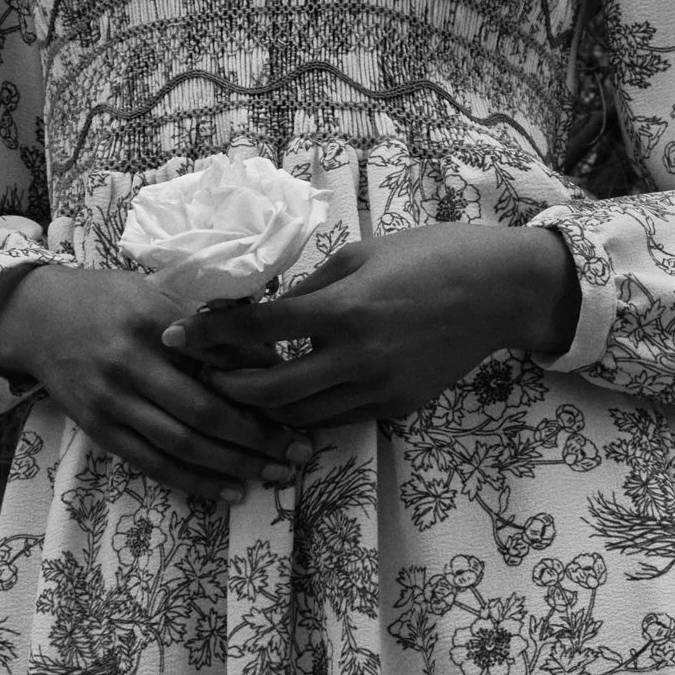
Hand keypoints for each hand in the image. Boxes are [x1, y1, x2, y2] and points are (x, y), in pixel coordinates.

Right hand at [0, 263, 312, 503]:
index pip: (218, 359)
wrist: (35, 317)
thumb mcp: (155, 295)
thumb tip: (265, 362)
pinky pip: (153, 464)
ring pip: (183, 444)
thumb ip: (205, 327)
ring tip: (275, 476)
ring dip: (234, 465)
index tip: (297, 404)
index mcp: (153, 321)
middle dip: (259, 438)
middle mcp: (131, 363)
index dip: (260, 386)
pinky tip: (229, 489)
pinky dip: (194, 481)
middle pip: (206, 411)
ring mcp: (111, 401)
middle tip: (299, 453)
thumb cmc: (106, 300)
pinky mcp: (99, 429)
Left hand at [176, 222, 580, 430]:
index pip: (258, 330)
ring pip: (300, 417)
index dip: (208, 336)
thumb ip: (309, 290)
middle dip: (226, 388)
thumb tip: (264, 314)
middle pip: (269, 392)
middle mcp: (358, 357)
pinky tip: (288, 399)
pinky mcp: (398, 407)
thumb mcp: (361, 255)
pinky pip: (338, 419)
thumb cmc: (431, 255)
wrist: (500, 290)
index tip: (175, 336)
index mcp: (344, 309)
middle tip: (202, 377)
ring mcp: (380, 389)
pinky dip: (306, 413)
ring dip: (263, 408)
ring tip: (239, 392)